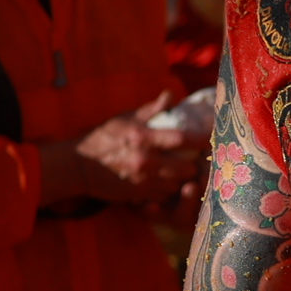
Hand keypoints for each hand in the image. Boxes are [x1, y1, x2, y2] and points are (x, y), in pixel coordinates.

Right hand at [41, 93, 207, 204]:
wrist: (77, 165)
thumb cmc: (103, 137)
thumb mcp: (125, 119)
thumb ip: (151, 110)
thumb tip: (170, 95)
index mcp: (142, 137)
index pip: (182, 138)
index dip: (201, 139)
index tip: (213, 139)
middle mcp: (144, 160)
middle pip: (186, 167)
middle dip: (194, 164)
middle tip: (199, 161)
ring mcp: (141, 180)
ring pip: (177, 184)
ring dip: (184, 179)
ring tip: (185, 172)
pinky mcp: (137, 195)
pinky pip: (164, 195)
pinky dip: (170, 190)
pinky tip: (169, 183)